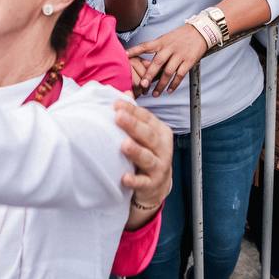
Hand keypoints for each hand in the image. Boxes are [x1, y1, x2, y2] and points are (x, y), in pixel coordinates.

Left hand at [115, 100, 172, 227]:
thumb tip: (125, 92)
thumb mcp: (144, 133)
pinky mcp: (152, 184)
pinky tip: (125, 178)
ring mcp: (159, 166)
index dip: (132, 110)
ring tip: (124, 145)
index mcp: (160, 131)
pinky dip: (135, 180)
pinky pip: (143, 182)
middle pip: (148, 135)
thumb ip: (135, 115)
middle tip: (118, 117)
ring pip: (148, 157)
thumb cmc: (147, 152)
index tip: (115, 104)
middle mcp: (162, 147)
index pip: (147, 117)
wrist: (157, 185)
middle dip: (134, 125)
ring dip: (136, 151)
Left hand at [128, 25, 207, 95]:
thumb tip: (143, 61)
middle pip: (157, 63)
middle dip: (149, 75)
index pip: (145, 46)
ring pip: (168, 72)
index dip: (135, 50)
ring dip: (161, 85)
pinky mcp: (189, 61)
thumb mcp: (166, 38)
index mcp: (161, 42)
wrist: (200, 32)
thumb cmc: (180, 36)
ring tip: (155, 94)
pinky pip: (180, 75)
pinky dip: (174, 84)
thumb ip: (156, 49)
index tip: (125, 56)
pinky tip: (169, 90)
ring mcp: (179, 55)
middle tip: (142, 85)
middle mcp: (169, 48)